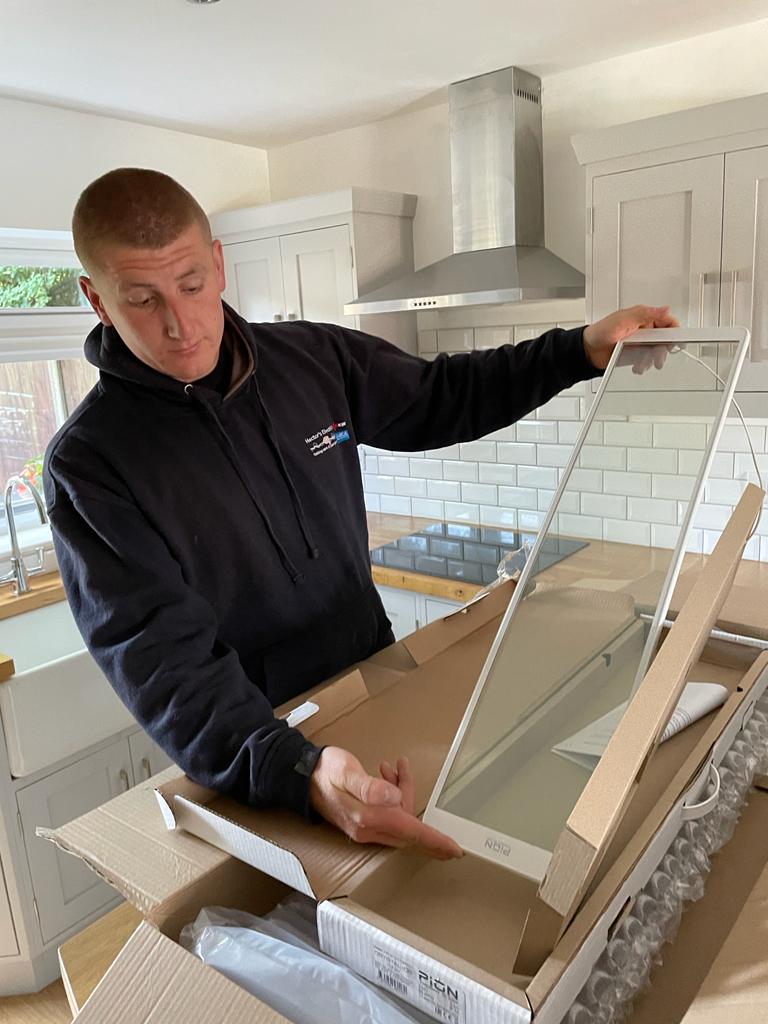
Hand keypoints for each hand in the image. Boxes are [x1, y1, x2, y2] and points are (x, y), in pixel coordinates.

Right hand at [309, 746, 462, 859]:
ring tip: (392, 767)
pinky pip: (388, 814)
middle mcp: (368, 829)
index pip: (410, 833)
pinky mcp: (361, 822)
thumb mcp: (347, 772)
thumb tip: (394, 797)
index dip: (434, 841)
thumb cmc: (326, 770)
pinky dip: (393, 795)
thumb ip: (370, 787)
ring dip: (402, 792)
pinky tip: (385, 775)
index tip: (455, 850)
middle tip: (404, 771)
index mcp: (368, 818)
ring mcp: (364, 828)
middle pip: (407, 825)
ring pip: (399, 817)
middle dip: (414, 801)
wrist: (301, 776)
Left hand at [583, 305, 679, 370]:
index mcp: (644, 317)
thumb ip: (644, 314)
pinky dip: (644, 365)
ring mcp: (641, 343)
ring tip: (642, 364)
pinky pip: (647, 361)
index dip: (674, 331)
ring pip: (656, 352)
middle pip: (664, 339)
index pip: (667, 321)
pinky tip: (637, 367)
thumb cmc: (600, 332)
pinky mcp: (636, 355)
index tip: (673, 341)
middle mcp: (644, 330)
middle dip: (661, 350)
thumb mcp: (622, 320)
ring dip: (652, 359)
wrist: (588, 352)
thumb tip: (665, 309)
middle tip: (657, 358)